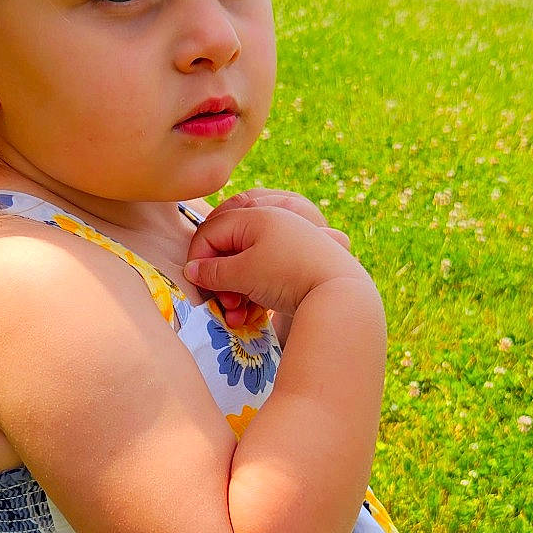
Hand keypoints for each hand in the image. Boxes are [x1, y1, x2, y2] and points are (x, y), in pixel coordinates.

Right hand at [182, 201, 367, 321]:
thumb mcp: (244, 273)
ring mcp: (286, 246)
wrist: (341, 294)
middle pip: (229, 250)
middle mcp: (273, 225)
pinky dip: (254, 296)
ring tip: (237, 316)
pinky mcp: (295, 268)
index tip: (197, 286)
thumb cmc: (288, 276)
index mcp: (257, 215)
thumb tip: (192, 271)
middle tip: (221, 303)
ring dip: (235, 294)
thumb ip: (213, 271)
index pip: (212, 231)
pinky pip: (265, 277)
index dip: (199, 259)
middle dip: (220, 281)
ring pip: (246, 267)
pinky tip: (252, 317)